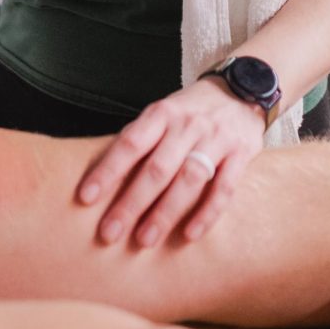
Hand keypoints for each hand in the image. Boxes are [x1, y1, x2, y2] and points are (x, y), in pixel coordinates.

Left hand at [76, 78, 264, 248]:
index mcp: (162, 113)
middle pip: (156, 168)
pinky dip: (207, 213)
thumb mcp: (164, 113)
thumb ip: (141, 139)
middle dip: (131, 203)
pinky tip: (190, 235)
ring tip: (144, 240)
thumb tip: (104, 172)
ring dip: (165, 212)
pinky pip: (224, 188)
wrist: (243, 88)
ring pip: (188, 180)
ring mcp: (216, 139)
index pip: (130, 143)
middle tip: (109, 232)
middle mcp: (187, 125)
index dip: (107, 170)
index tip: (86, 197)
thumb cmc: (192, 110)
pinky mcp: (241, 154)